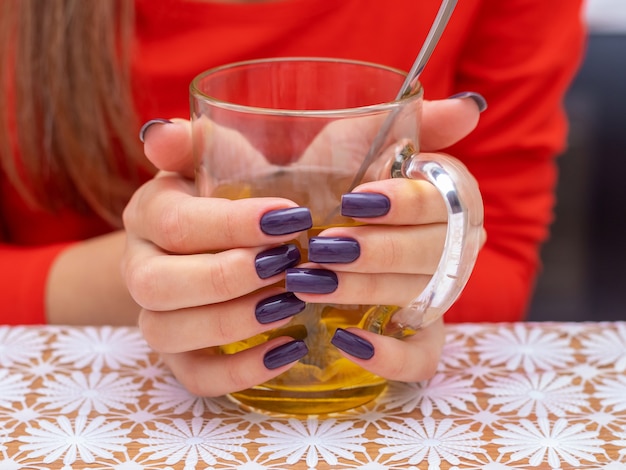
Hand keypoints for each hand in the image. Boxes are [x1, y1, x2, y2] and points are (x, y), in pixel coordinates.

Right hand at [122, 95, 484, 395]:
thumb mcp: (310, 151)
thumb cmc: (277, 193)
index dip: (229, 222)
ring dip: (232, 321)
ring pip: (166, 331)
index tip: (293, 218)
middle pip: (156, 281)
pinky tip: (288, 351)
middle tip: (290, 265)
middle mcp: (145, 259)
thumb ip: (366, 130)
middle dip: (227, 275)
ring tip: (293, 305)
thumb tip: (464, 108)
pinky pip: (192, 375)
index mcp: (160, 203)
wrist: (236, 241)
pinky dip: (237, 369)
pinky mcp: (184, 356)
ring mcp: (159, 312)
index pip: (173, 214)